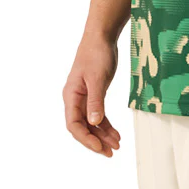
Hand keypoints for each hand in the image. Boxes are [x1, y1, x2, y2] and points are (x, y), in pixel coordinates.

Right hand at [63, 33, 121, 155]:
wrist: (101, 37)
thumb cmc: (96, 54)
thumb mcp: (98, 78)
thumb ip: (96, 101)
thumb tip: (94, 122)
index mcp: (71, 96)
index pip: (73, 125)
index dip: (86, 138)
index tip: (100, 147)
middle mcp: (75, 99)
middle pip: (82, 127)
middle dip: (95, 141)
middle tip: (111, 152)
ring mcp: (84, 97)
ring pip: (91, 123)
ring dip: (103, 135)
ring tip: (117, 145)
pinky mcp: (94, 94)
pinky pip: (98, 115)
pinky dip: (106, 125)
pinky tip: (115, 133)